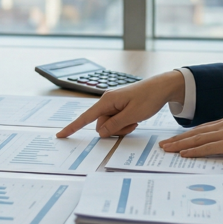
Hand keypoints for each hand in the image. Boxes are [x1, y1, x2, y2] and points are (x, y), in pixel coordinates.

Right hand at [56, 71, 185, 138]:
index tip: (60, 135)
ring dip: (121, 127)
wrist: (162, 88)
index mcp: (107, 101)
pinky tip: (135, 119)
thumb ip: (115, 125)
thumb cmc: (148, 98)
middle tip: (132, 125)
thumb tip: (100, 132)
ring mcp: (113, 104)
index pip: (85, 117)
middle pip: (101, 124)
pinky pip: (116, 120)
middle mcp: (107, 101)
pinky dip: (125, 124)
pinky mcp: (120, 106)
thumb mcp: (133, 115)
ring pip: (109, 124)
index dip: (73, 127)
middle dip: (114, 130)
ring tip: (135, 121)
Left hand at [158, 115, 222, 157]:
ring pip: (197, 139)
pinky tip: (183, 154)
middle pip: (195, 133)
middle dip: (177, 139)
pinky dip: (194, 151)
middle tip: (163, 145)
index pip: (202, 129)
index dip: (187, 135)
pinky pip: (208, 148)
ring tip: (167, 149)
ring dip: (180, 145)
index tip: (176, 139)